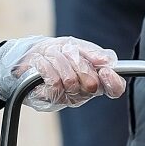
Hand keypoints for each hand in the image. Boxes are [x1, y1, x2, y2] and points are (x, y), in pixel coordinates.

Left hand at [11, 37, 125, 111]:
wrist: (28, 55)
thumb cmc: (56, 52)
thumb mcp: (75, 45)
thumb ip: (92, 53)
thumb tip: (107, 62)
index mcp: (96, 79)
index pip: (115, 88)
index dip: (113, 82)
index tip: (105, 70)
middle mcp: (84, 92)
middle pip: (92, 84)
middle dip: (78, 62)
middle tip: (68, 52)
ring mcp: (67, 98)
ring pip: (71, 81)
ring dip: (59, 61)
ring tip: (52, 55)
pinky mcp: (49, 100)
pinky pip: (54, 84)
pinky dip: (46, 66)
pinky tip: (41, 61)